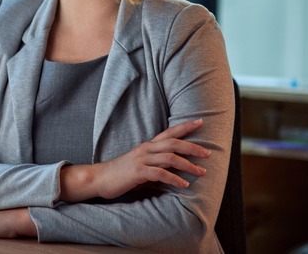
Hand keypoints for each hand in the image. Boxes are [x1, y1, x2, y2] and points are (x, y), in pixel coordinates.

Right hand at [61, 119, 211, 201]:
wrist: (99, 178)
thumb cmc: (122, 173)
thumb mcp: (140, 163)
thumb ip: (156, 162)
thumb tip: (175, 168)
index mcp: (147, 146)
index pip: (169, 132)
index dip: (185, 126)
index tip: (200, 122)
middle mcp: (146, 150)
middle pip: (173, 143)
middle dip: (193, 147)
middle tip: (208, 153)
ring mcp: (141, 160)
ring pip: (170, 158)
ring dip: (188, 165)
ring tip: (201, 172)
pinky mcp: (138, 172)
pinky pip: (160, 174)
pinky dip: (174, 179)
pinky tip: (184, 185)